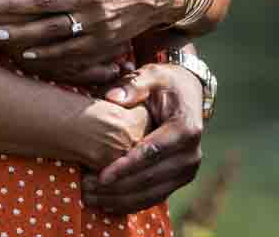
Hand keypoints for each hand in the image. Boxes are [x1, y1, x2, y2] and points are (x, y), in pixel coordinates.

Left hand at [81, 63, 204, 214]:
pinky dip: (130, 203)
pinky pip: (154, 198)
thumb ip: (133, 85)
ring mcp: (187, 170)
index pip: (153, 152)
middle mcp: (191, 154)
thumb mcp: (152, 75)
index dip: (126, 166)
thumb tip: (112, 97)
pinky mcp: (180, 180)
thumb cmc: (165, 83)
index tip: (102, 176)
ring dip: (120, 199)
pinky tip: (106, 203)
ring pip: (151, 194)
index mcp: (185, 128)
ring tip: (90, 197)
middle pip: (151, 178)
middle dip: (118, 186)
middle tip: (87, 188)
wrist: (188, 95)